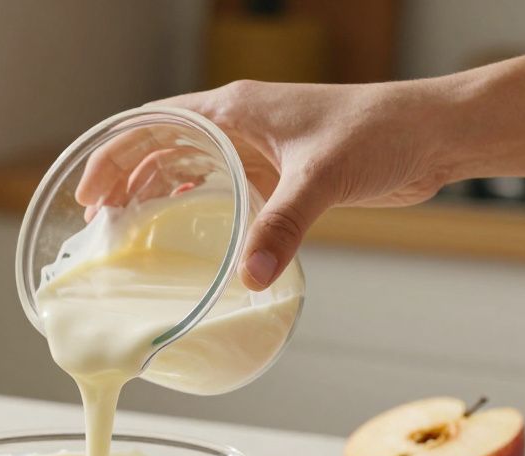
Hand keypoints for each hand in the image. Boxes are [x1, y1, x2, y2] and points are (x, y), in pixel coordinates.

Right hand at [76, 80, 455, 289]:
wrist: (434, 133)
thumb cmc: (382, 131)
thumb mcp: (323, 178)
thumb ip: (283, 226)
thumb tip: (249, 277)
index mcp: (236, 108)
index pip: (153, 123)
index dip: (114, 155)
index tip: (90, 193)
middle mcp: (240, 123)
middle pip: (161, 144)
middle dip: (124, 177)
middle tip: (97, 220)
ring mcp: (260, 146)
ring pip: (189, 164)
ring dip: (155, 190)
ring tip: (128, 227)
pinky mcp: (281, 171)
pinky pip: (222, 186)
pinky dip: (195, 204)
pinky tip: (186, 231)